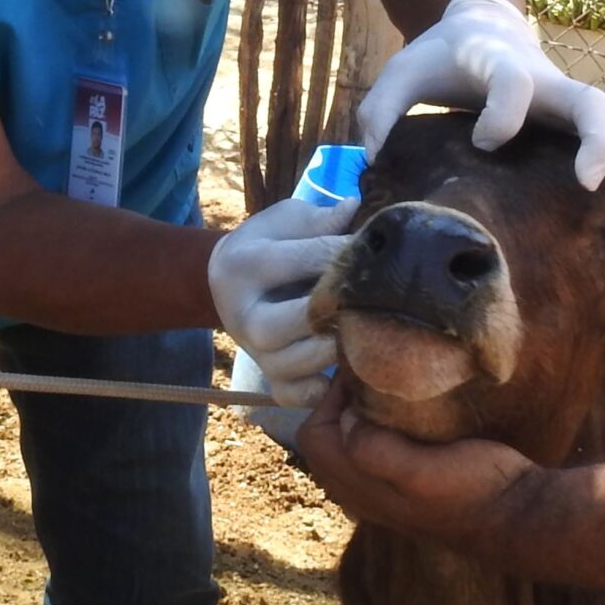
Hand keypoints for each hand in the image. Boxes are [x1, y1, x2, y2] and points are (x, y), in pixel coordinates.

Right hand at [207, 197, 354, 405]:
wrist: (227, 280)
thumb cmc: (269, 243)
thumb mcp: (285, 220)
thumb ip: (318, 220)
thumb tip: (355, 209)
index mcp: (245, 263)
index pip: (302, 259)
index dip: (345, 254)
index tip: (377, 250)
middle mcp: (242, 313)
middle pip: (280, 323)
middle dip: (329, 312)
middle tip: (366, 301)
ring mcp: (253, 349)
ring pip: (289, 363)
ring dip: (330, 350)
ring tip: (360, 333)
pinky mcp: (267, 375)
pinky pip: (292, 395)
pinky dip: (319, 390)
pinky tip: (341, 373)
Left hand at [294, 378, 541, 551]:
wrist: (515, 514)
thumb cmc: (470, 490)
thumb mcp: (420, 472)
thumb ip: (375, 450)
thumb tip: (349, 417)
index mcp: (360, 489)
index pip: (314, 435)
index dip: (329, 399)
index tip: (362, 372)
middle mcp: (364, 493)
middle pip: (327, 439)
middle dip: (339, 404)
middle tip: (370, 374)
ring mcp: (387, 490)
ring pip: (349, 443)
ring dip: (358, 414)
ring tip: (385, 386)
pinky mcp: (410, 481)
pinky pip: (376, 448)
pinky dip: (378, 426)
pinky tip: (405, 409)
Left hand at [358, 0, 604, 201]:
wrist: (481, 24)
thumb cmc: (439, 56)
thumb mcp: (400, 73)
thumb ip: (379, 112)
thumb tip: (373, 163)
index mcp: (498, 64)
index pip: (513, 83)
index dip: (502, 114)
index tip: (483, 141)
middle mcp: (544, 79)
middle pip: (587, 100)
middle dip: (598, 141)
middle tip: (592, 184)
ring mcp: (565, 96)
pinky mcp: (576, 114)